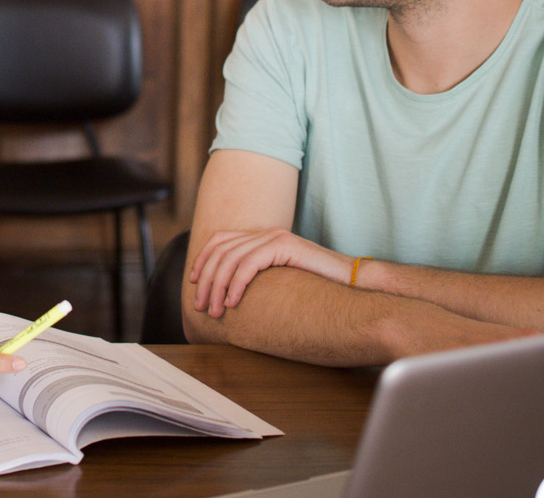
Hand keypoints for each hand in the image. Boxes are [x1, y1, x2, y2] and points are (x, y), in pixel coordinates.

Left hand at [190, 228, 353, 317]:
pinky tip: (233, 303)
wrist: (350, 281)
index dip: (202, 260)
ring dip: (217, 287)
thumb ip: (258, 278)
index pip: (220, 240)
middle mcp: (265, 232)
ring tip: (215, 311)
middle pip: (221, 250)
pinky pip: (249, 265)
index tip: (193, 282)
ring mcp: (275, 237)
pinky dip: (236, 285)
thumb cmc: (315, 287)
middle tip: (200, 306)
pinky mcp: (285, 246)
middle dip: (206, 279)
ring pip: (231, 259)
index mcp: (262, 236)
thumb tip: (229, 294)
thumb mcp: (278, 280)